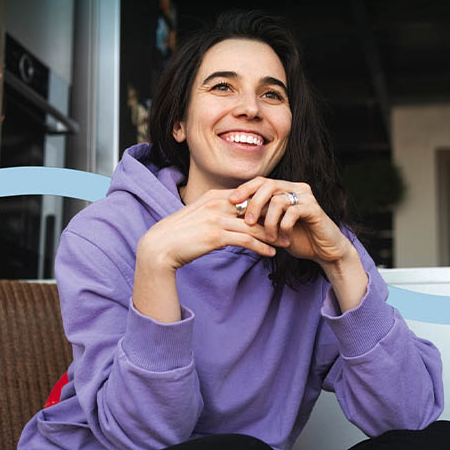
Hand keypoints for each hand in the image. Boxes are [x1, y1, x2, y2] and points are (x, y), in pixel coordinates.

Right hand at [138, 189, 286, 271]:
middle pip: (255, 209)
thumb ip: (216, 213)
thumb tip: (233, 220)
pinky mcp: (217, 236)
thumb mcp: (199, 216)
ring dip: (273, 235)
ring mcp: (217, 219)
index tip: (280, 214)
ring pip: (254, 226)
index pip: (248, 197)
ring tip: (285, 243)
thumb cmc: (179, 234)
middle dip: (274, 219)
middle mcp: (218, 204)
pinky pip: (247, 241)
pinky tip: (271, 253)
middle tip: (289, 228)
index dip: (266, 206)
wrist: (160, 247)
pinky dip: (262, 247)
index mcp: (214, 196)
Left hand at [228, 177, 352, 265]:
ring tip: (270, 238)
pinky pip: (292, 212)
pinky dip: (283, 227)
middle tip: (247, 222)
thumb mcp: (271, 226)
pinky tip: (284, 239)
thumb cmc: (296, 238)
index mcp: (285, 188)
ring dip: (269, 222)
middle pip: (267, 186)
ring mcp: (307, 197)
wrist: (323, 251)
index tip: (231, 201)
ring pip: (278, 201)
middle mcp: (296, 188)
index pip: (261, 181)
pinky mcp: (315, 209)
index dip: (245, 189)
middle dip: (253, 204)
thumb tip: (232, 212)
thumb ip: (258, 217)